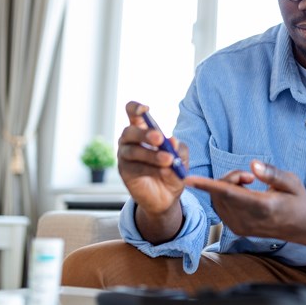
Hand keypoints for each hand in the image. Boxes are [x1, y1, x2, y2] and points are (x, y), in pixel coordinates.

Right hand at [118, 101, 187, 241]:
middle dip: (145, 134)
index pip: (132, 112)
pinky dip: (150, 168)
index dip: (135, 108)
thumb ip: (178, 148)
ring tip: (168, 160)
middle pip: (130, 131)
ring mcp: (125, 156)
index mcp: (142, 129)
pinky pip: (134, 167)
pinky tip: (163, 171)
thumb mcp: (181, 157)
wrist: (167, 196)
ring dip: (152, 155)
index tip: (145, 109)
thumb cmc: (172, 169)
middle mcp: (129, 140)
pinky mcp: (125, 172)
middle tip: (160, 139)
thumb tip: (172, 140)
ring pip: (133, 151)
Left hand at [186, 161, 305, 262]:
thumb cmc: (297, 200)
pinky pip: (220, 206)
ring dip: (227, 186)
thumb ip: (272, 173)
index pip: (229, 194)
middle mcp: (247, 220)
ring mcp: (240, 227)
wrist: (301, 226)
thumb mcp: (291, 182)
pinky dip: (225, 195)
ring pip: (218, 199)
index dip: (207, 184)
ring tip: (249, 184)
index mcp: (262, 207)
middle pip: (221, 192)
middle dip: (229, 177)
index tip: (188, 179)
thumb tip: (252, 165)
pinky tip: (243, 193)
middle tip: (249, 176)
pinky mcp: (236, 229)